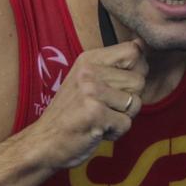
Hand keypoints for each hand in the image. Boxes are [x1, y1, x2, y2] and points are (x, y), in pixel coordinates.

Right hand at [26, 39, 147, 168]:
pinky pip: (126, 123)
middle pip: (139, 81)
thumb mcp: (86, 80)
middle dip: (129, 99)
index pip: (133, 51)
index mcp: (88, 60)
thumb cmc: (70, 113)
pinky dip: (115, 132)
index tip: (120, 84)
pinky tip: (97, 130)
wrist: (44, 142)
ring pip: (135, 103)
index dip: (137, 70)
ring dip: (122, 117)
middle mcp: (89, 72)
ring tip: (100, 118)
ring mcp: (91, 92)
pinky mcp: (95, 114)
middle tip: (105, 108)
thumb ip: (114, 64)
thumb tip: (141, 44)